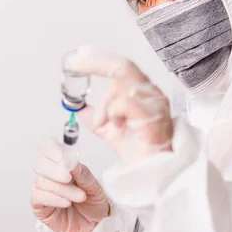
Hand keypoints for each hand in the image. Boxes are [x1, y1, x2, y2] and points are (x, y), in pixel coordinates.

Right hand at [31, 138, 108, 231]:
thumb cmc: (93, 202)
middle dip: (55, 170)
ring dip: (63, 189)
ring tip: (79, 197)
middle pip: (40, 163)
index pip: (48, 147)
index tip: (62, 157)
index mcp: (62, 163)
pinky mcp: (39, 205)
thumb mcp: (93, 185)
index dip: (52, 149)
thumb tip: (70, 161)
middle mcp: (50, 174)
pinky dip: (53, 198)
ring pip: (42, 182)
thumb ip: (81, 173)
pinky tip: (66, 203)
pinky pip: (38, 197)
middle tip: (70, 178)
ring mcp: (43, 189)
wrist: (96, 225)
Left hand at [71, 46, 172, 163]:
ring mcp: (155, 102)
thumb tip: (76, 105)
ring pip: (122, 82)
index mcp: (142, 91)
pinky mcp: (154, 114)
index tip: (77, 57)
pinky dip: (113, 113)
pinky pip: (126, 101)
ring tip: (104, 122)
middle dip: (95, 62)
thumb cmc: (138, 151)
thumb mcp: (108, 130)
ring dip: (105, 103)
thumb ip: (94, 115)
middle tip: (76, 65)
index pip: (119, 65)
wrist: (151, 173)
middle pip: (122, 65)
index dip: (97, 58)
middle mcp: (150, 92)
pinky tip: (117, 126)